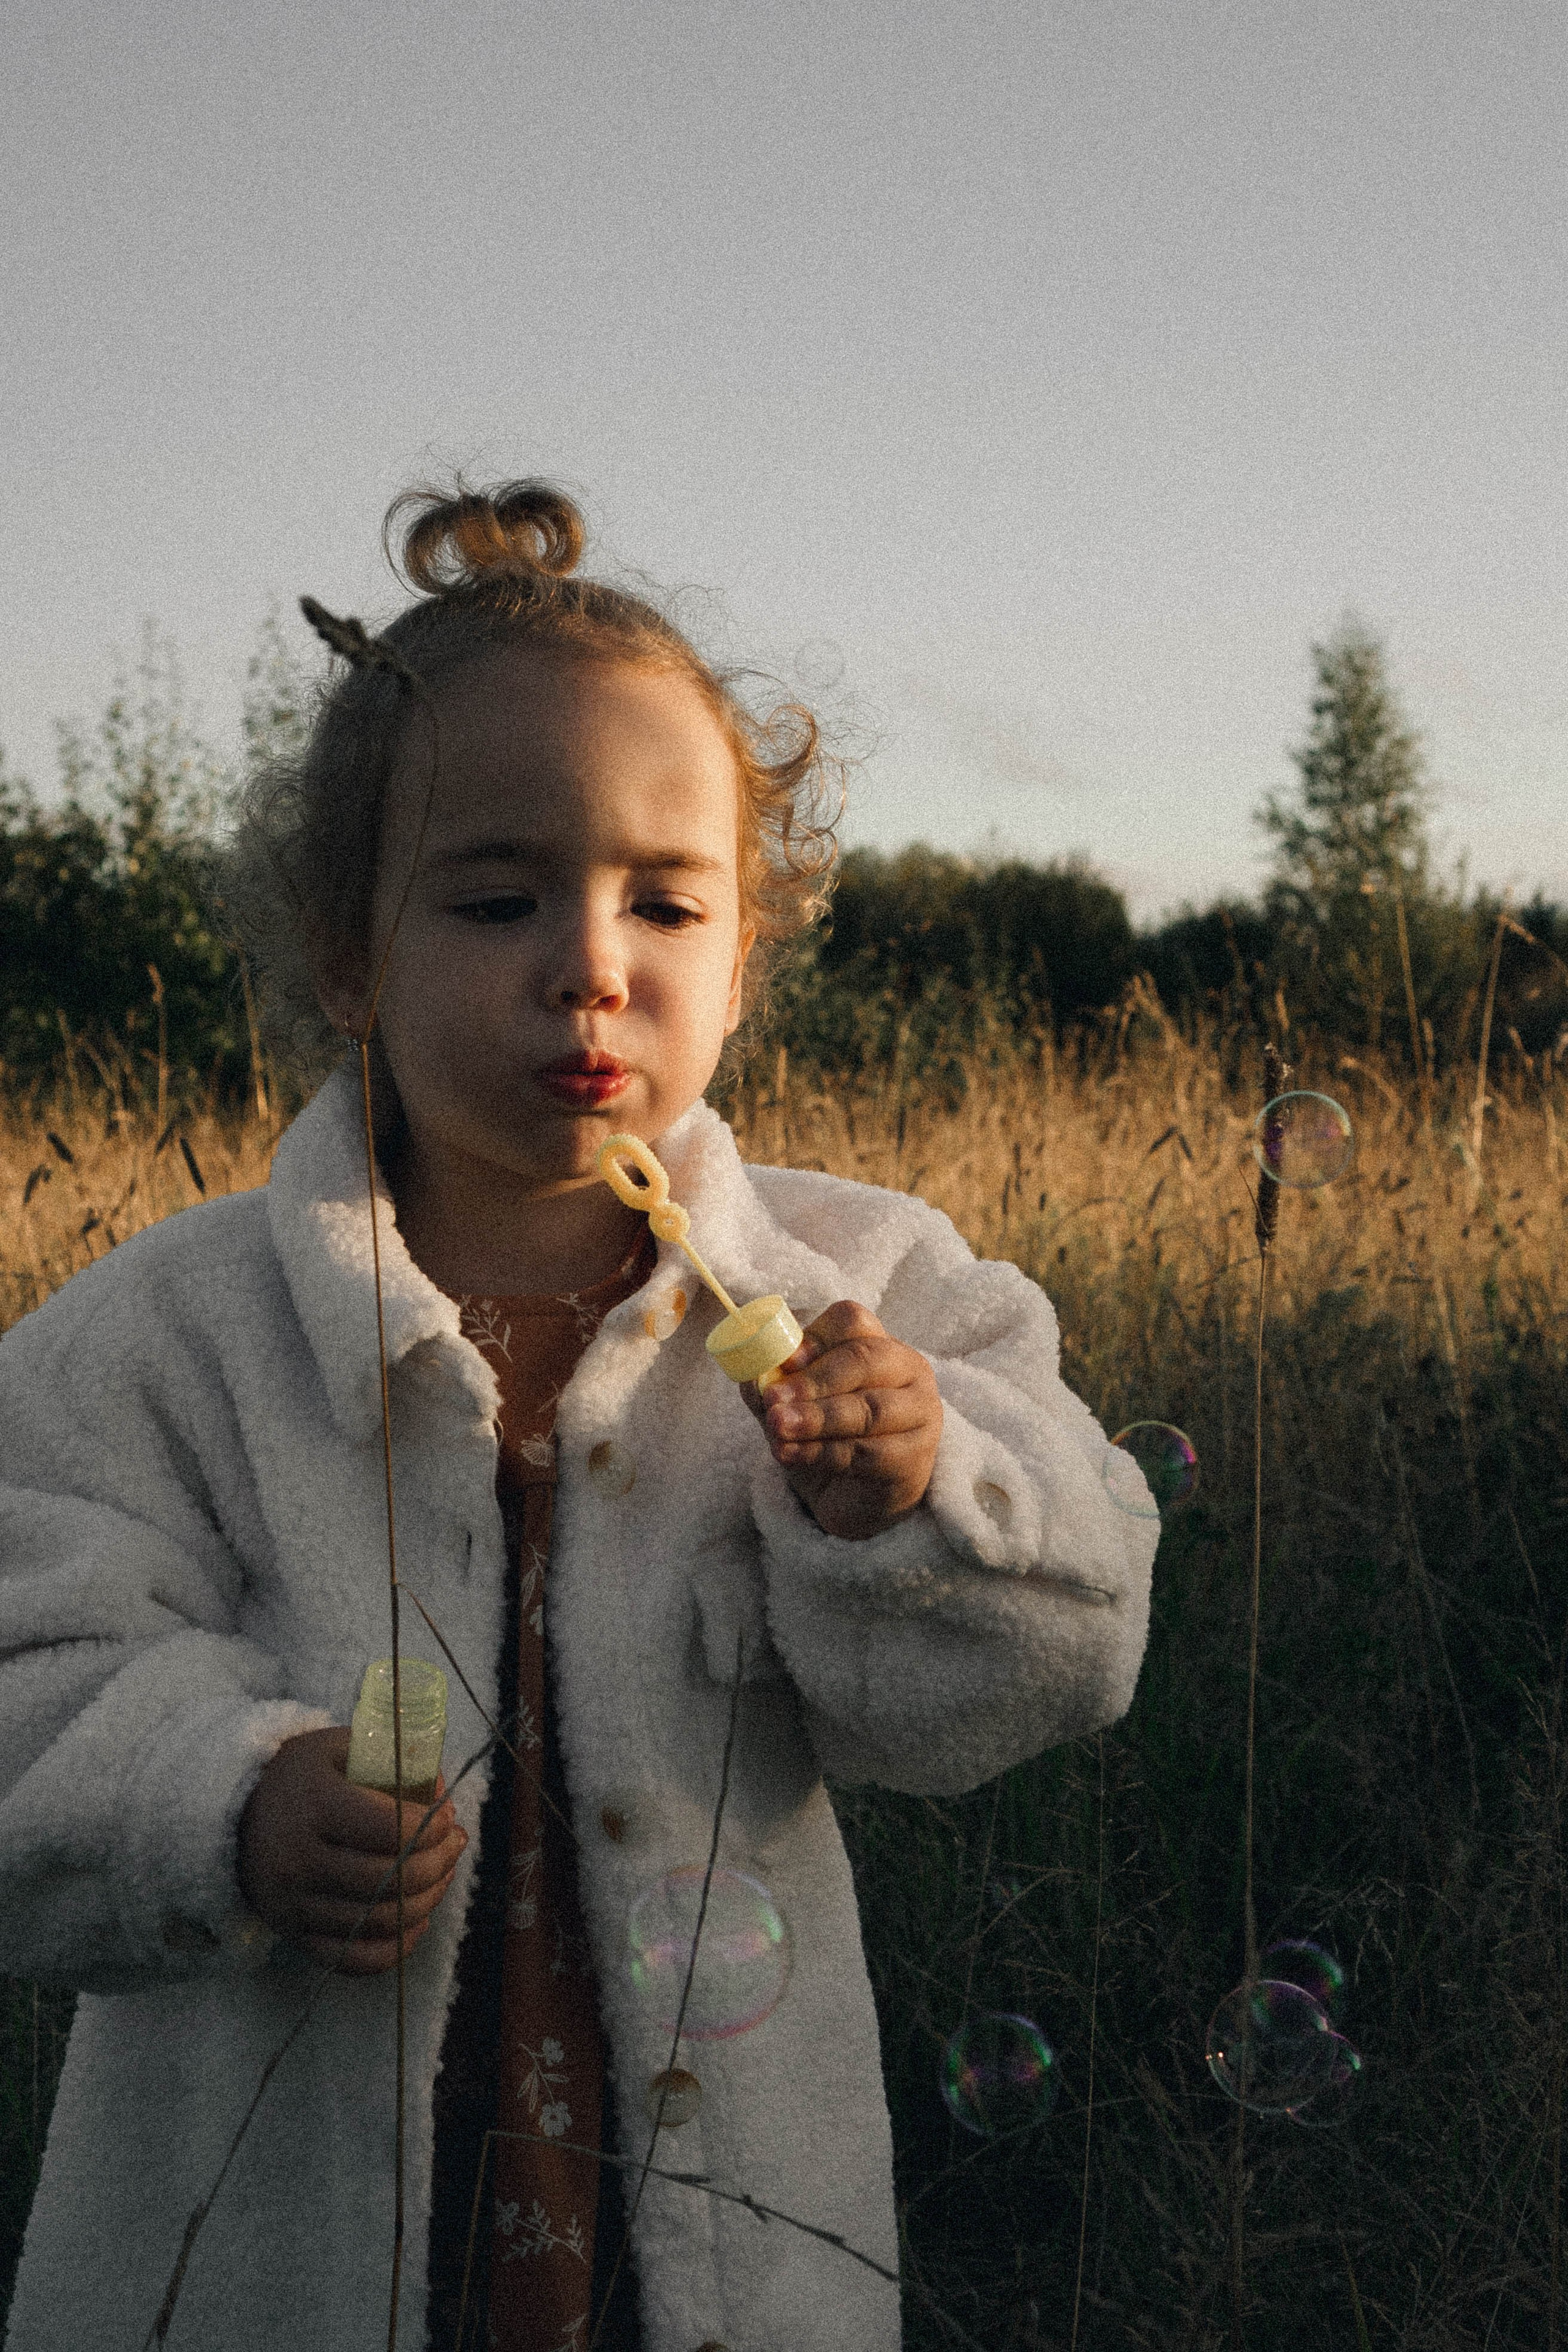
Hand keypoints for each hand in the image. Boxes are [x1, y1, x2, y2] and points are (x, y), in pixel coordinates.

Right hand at [236, 1726, 467, 1974]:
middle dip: (438, 1863)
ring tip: (442, 1874)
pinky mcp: (293, 1935)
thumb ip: (392, 1762)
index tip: (447, 1817)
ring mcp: (293, 1904)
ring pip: (379, 1922)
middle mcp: (300, 1860)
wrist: (234, 1815)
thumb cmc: (301, 1777)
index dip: (432, 1828)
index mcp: (315, 1805)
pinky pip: (353, 1960)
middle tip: (455, 1844)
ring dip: (427, 1900)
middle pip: (390, 1880)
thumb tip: (441, 1791)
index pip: (391, 1829)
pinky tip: (416, 1921)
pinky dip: (395, 1949)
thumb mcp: (339, 1748)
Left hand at [744, 1299, 941, 1540]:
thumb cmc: (824, 1437)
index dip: (817, 1337)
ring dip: (817, 1419)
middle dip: (814, 1381)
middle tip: (773, 1401)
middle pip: (864, 1359)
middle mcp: (907, 1370)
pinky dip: (823, 1453)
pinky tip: (791, 1455)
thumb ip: (774, 1386)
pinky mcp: (915, 1458)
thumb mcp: (793, 1405)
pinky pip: (868, 1452)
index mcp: (876, 1343)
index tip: (784, 1362)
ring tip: (778, 1428)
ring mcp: (920, 1413)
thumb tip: (756, 1377)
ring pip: (869, 1409)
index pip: (853, 1322)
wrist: (853, 1498)